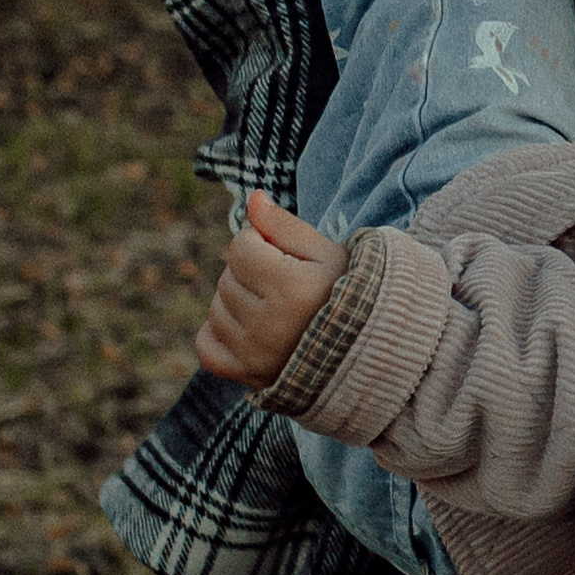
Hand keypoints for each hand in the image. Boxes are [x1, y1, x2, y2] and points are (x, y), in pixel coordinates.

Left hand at [197, 190, 347, 390]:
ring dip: (237, 301)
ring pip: (216, 309)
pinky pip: (207, 346)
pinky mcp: (247, 376)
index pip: (241, 247)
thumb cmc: (350, 294)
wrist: (367, 352)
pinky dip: (217, 332)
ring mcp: (255, 355)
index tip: (285, 255)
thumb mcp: (327, 254)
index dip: (260, 243)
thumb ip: (285, 225)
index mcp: (293, 289)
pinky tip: (246, 326)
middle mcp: (270, 325)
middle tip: (284, 283)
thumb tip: (252, 198)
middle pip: (227, 278)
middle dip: (250, 272)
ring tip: (273, 306)